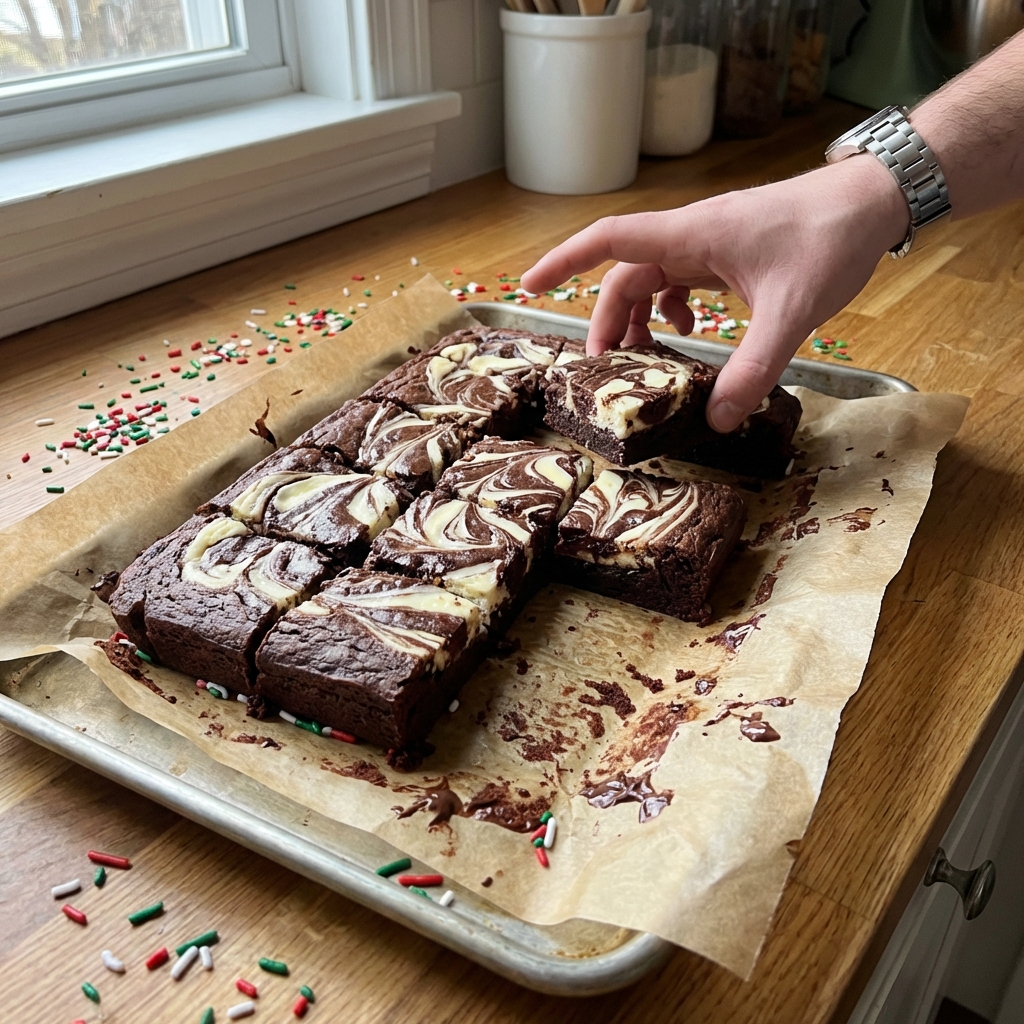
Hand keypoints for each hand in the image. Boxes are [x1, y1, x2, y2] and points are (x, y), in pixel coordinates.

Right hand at [521, 154, 907, 431]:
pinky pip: (680, 283)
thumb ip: (754, 369)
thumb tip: (717, 421)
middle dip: (608, 323)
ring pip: (650, 282)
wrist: (873, 201)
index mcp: (691, 236)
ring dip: (640, 322)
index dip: (563, 263)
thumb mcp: (791, 312)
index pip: (609, 241)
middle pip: (624, 276)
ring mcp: (708, 245)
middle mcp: (691, 237)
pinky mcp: (727, 256)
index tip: (528, 286)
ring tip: (645, 363)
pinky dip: (673, 312)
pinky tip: (694, 335)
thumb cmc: (830, 237)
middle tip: (603, 373)